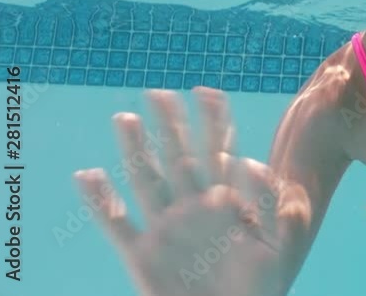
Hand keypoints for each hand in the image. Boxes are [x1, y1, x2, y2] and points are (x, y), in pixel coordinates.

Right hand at [73, 88, 304, 295]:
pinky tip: (87, 176)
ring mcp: (165, 229)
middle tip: (158, 92)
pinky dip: (100, 201)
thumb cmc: (261, 288)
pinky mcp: (142, 256)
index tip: (206, 91)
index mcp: (225, 203)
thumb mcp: (278, 245)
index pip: (218, 152)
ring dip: (134, 150)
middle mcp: (191, 209)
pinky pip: (116, 224)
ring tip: (124, 118)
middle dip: (169, 125)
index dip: (213, 122)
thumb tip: (248, 160)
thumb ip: (267, 203)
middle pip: (177, 157)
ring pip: (145, 180)